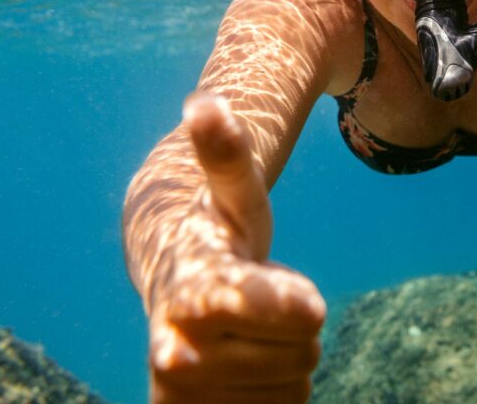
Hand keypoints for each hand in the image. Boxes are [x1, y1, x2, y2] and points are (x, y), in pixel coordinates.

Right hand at [148, 93, 325, 402]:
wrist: (172, 296)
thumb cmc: (215, 234)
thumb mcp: (232, 195)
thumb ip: (223, 152)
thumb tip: (204, 101)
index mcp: (194, 295)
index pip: (297, 316)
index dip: (296, 300)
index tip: (284, 287)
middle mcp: (178, 355)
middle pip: (304, 354)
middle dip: (290, 326)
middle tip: (254, 304)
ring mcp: (186, 394)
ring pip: (296, 386)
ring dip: (283, 358)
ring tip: (246, 332)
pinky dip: (278, 391)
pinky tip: (248, 367)